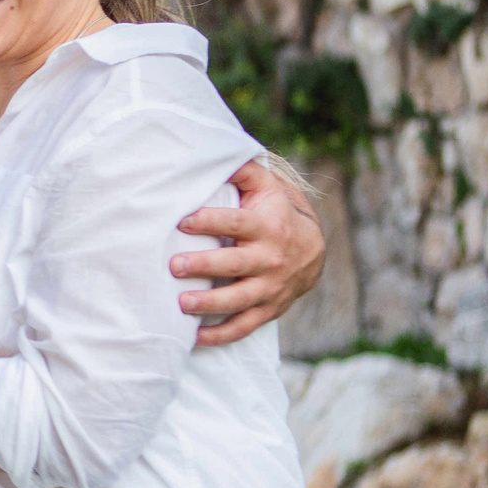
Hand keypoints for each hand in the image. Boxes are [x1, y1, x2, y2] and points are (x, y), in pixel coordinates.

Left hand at [172, 157, 327, 347]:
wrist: (314, 250)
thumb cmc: (276, 212)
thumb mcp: (266, 187)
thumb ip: (243, 171)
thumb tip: (218, 149)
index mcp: (267, 226)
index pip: (236, 223)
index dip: (209, 221)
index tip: (182, 221)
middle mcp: (271, 258)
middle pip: (235, 264)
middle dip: (204, 266)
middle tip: (174, 266)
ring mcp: (270, 287)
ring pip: (239, 300)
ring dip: (210, 304)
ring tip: (181, 304)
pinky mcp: (268, 309)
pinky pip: (244, 326)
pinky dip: (220, 335)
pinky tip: (194, 339)